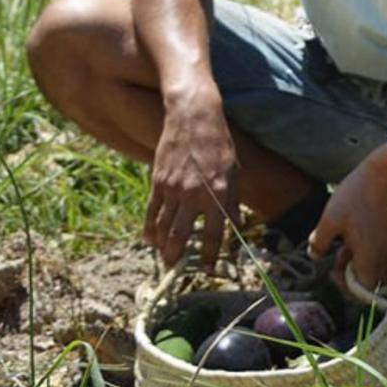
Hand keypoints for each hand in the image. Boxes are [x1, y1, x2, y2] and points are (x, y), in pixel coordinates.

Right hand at [144, 94, 239, 270]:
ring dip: (162, 246)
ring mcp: (173, 188)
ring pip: (163, 227)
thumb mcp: (234, 171)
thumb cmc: (219, 143)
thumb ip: (233, 201)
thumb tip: (237, 226)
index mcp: (218, 193)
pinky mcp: (158, 181)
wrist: (194, 118)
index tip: (210, 269)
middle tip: (177, 269)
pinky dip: (149, 229)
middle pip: (182, 235)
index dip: (213, 254)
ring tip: (164, 258)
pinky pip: (151, 212)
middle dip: (178, 257)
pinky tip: (150, 240)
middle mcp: (194, 194)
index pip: (216, 233)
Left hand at [310, 149, 386, 294]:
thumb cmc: (355, 197)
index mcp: (368, 257)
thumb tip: (314, 256)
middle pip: (371, 284)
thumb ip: (319, 243)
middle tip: (337, 259)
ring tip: (345, 248)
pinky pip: (382, 259)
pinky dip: (368, 256)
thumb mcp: (329, 220)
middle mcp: (384, 256)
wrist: (382, 175)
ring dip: (360, 266)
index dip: (345, 287)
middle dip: (352, 278)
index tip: (332, 271)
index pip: (362, 291)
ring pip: (377, 271)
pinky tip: (356, 238)